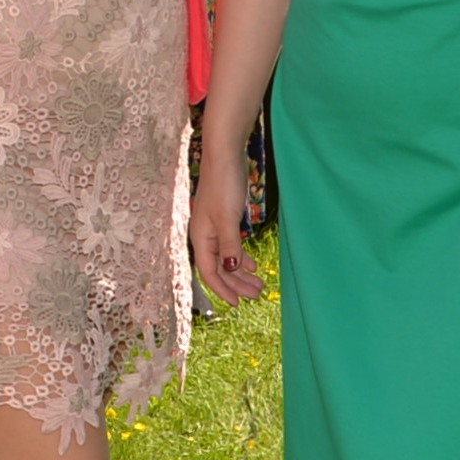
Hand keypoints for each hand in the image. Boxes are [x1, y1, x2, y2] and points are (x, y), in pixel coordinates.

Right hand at [189, 156, 266, 307]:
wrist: (225, 156)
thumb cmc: (224, 185)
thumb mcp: (228, 218)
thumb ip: (229, 245)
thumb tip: (230, 270)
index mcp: (201, 237)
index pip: (209, 272)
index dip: (223, 289)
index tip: (238, 304)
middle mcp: (205, 235)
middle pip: (219, 268)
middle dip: (237, 284)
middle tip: (257, 295)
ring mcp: (214, 227)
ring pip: (227, 258)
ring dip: (241, 273)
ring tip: (259, 284)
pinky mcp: (225, 219)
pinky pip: (231, 245)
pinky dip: (242, 256)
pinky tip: (252, 264)